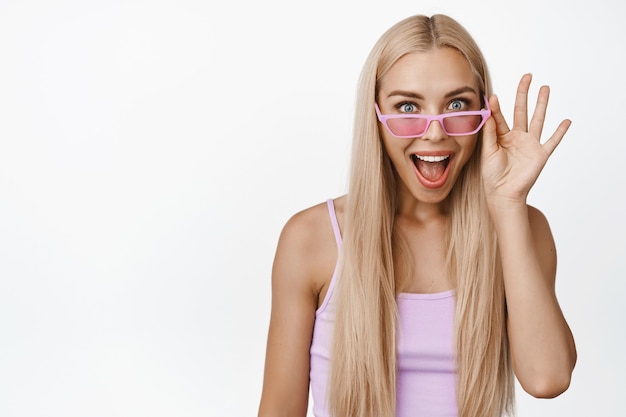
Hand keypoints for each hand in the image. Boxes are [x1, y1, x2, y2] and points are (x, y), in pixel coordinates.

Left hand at [481, 74, 570, 204]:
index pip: (499, 117)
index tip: (493, 97)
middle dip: (524, 94)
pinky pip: (552, 140)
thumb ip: (489, 133)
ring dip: (542, 104)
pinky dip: (560, 131)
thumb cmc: (492, 175)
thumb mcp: (487, 152)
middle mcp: (517, 137)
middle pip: (521, 111)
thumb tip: (487, 113)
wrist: (503, 193)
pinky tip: (567, 120)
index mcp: (501, 137)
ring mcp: (530, 144)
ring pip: (538, 119)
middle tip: (527, 76)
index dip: (496, 107)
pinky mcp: (540, 154)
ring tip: (545, 88)